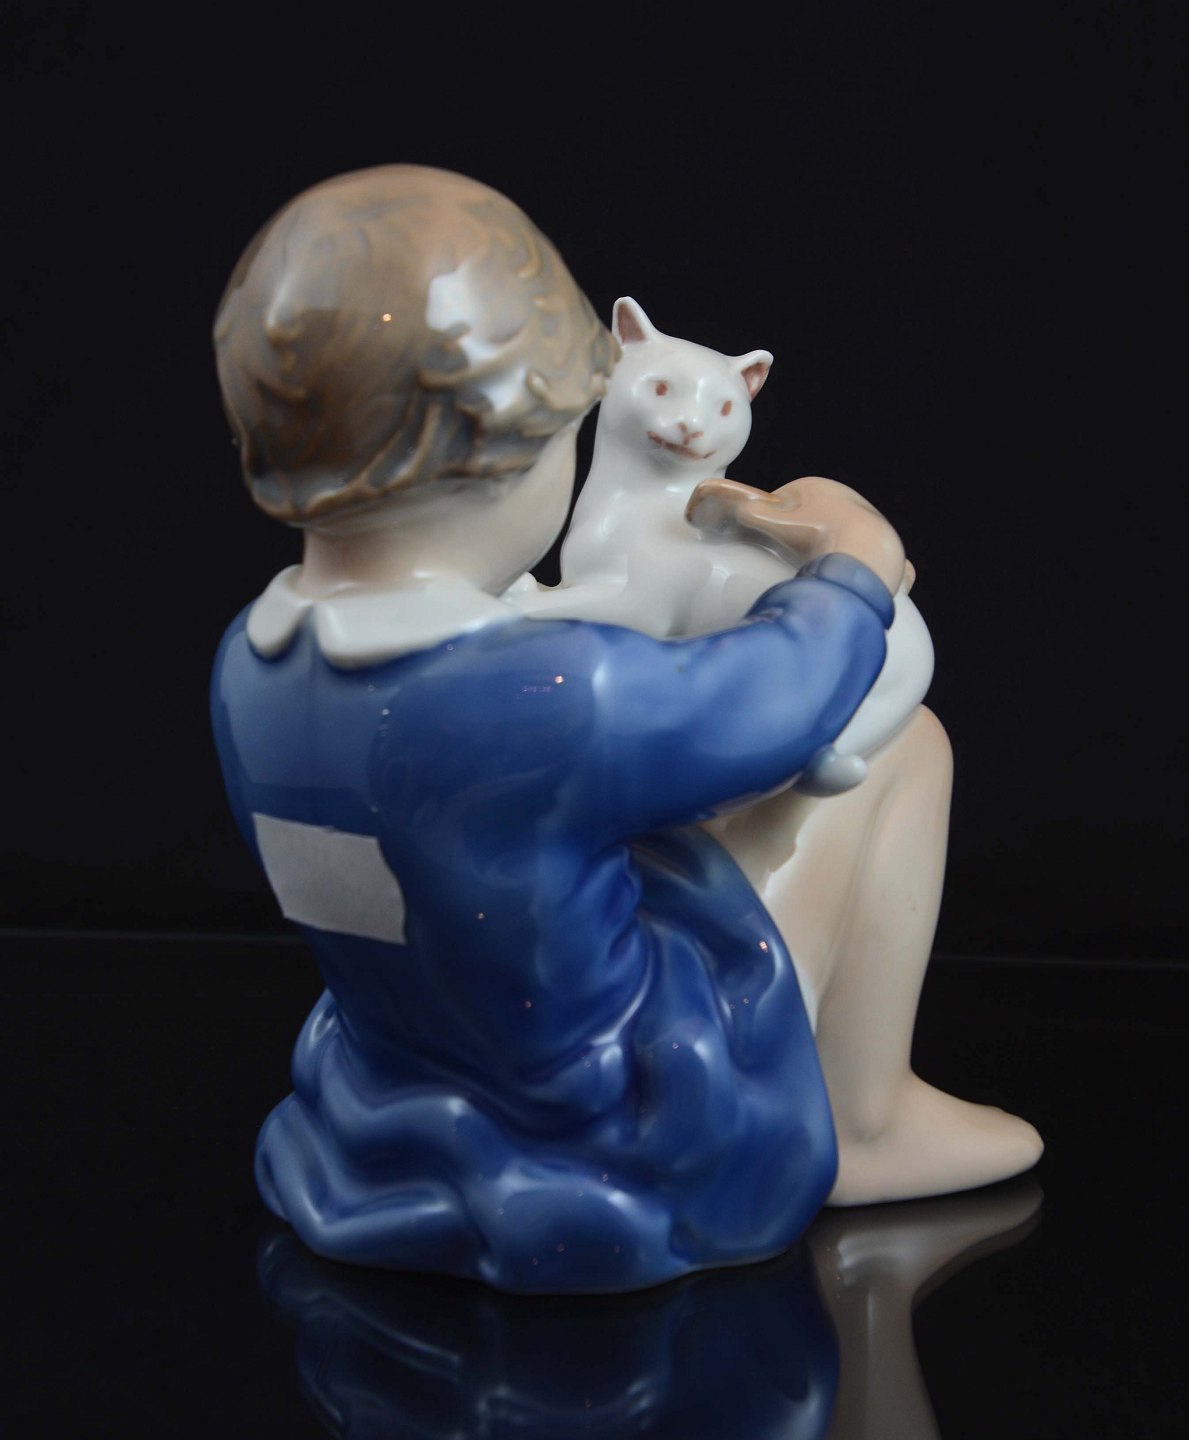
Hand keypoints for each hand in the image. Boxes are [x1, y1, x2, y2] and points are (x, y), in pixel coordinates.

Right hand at [686, 475, 905, 594]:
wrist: (864, 561)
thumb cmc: (814, 536)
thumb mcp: (764, 519)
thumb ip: (732, 507)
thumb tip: (697, 502)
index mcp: (821, 488)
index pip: (787, 506)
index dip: (771, 527)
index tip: (765, 547)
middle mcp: (852, 504)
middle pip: (814, 527)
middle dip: (800, 544)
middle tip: (786, 570)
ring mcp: (875, 531)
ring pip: (843, 546)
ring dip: (829, 560)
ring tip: (813, 583)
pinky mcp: (890, 561)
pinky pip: (872, 569)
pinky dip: (863, 579)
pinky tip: (851, 590)